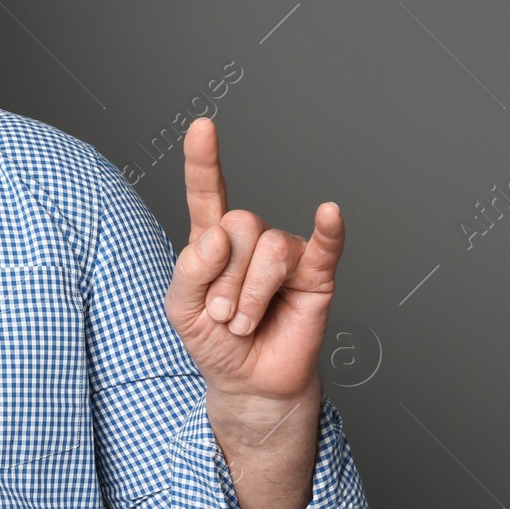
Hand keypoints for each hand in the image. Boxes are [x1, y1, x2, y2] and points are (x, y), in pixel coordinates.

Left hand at [163, 117, 344, 403]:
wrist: (248, 381)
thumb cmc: (214, 340)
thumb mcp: (181, 309)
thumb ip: (188, 271)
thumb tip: (215, 236)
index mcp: (212, 239)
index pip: (207, 192)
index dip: (204, 160)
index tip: (202, 126)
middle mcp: (250, 238)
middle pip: (239, 223)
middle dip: (224, 278)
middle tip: (222, 315)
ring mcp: (285, 254)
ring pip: (269, 249)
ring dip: (249, 295)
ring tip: (244, 322)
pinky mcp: (317, 275)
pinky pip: (324, 246)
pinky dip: (329, 229)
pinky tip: (329, 214)